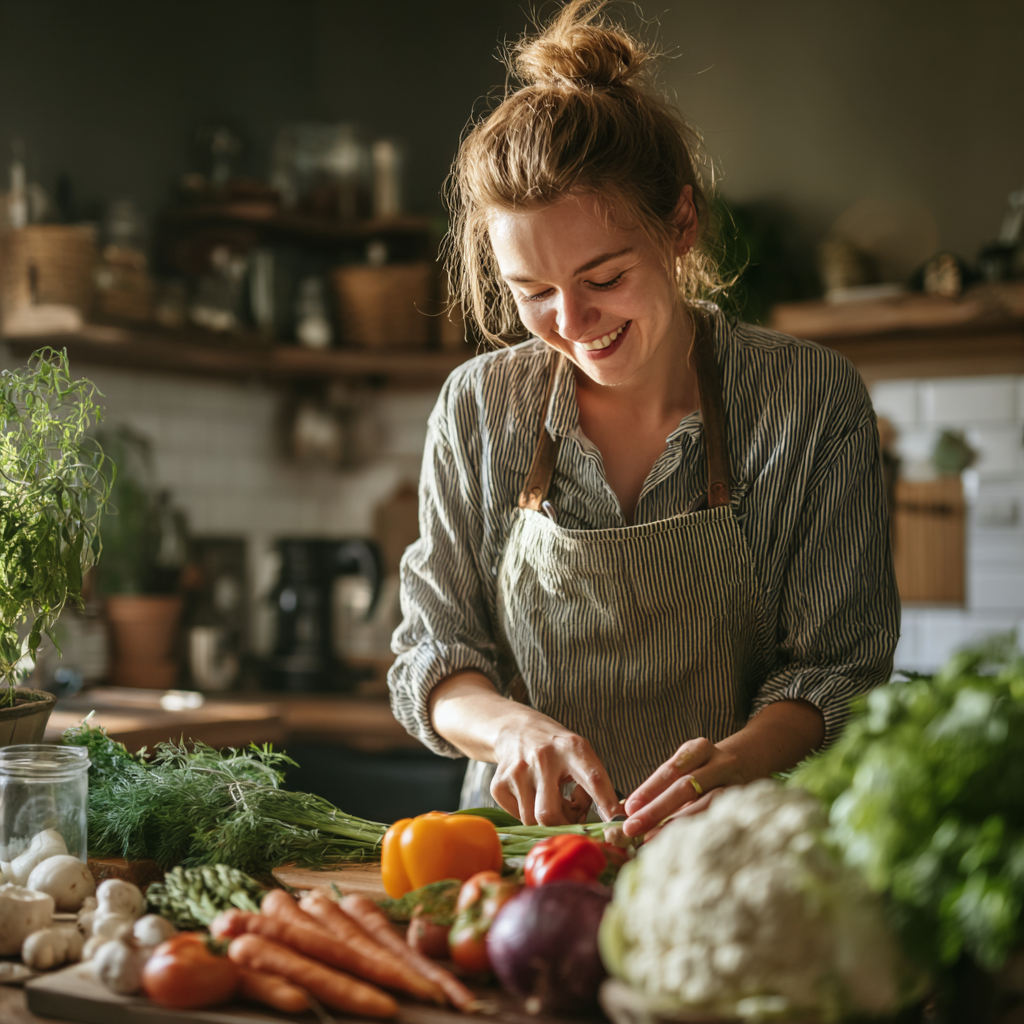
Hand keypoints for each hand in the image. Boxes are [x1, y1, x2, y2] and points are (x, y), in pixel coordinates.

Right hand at [490, 716, 622, 826]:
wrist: (515, 729)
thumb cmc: (557, 749)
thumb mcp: (581, 754)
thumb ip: (594, 785)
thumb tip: (605, 822)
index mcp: (571, 748)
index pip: (593, 779)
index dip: (606, 804)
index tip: (618, 824)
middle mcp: (542, 758)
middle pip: (549, 814)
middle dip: (563, 826)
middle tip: (572, 818)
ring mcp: (517, 771)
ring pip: (532, 819)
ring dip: (547, 821)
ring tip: (554, 802)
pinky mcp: (498, 784)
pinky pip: (517, 817)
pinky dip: (529, 814)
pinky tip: (534, 797)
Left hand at [621, 737, 745, 837]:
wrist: (744, 766)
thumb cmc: (702, 770)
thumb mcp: (685, 766)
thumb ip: (661, 786)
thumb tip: (630, 811)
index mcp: (700, 748)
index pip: (672, 769)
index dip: (649, 789)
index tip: (630, 808)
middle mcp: (721, 762)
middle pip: (687, 787)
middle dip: (657, 809)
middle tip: (632, 827)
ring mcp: (736, 783)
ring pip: (706, 804)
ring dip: (676, 824)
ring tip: (651, 839)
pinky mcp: (745, 803)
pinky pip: (719, 818)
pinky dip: (697, 830)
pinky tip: (680, 842)